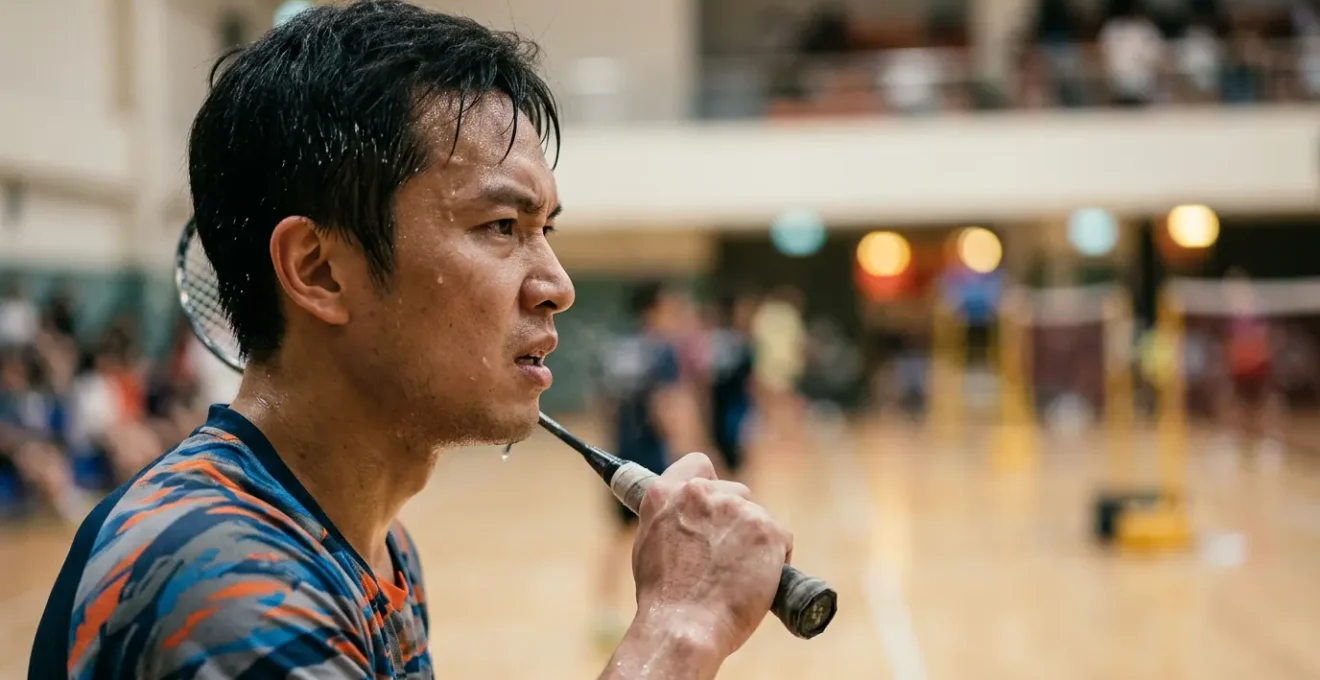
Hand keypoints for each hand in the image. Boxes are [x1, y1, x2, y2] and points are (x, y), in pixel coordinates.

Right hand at [630, 452, 792, 659]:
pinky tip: (762, 580)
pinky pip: (781, 538)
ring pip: (758, 517)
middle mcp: (701, 493)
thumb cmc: (664, 599)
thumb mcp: (648, 545)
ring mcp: (737, 509)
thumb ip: (668, 520)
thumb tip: (684, 518)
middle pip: (735, 492)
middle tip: (728, 556)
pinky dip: (777, 558)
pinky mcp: (767, 530)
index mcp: (666, 494)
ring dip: (755, 540)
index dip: (710, 485)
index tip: (713, 506)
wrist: (684, 628)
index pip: (698, 465)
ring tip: (741, 576)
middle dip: (735, 520)